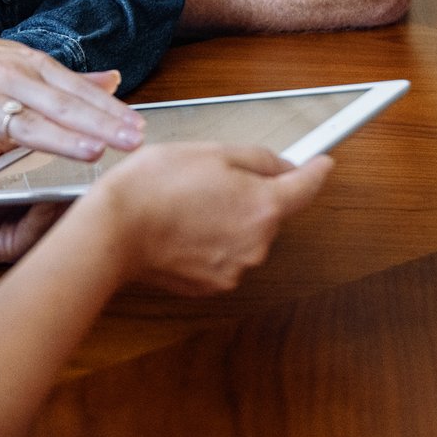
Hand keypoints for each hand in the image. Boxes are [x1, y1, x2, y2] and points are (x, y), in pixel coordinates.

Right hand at [0, 25, 144, 192]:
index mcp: (31, 65)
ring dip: (59, 139)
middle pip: (61, 106)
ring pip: (25, 123)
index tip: (140, 127)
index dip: (110, 109)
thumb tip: (113, 80)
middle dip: (100, 125)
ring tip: (91, 154)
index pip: (78, 90)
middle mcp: (10, 79)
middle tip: (133, 141)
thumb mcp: (21, 59)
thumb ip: (67, 77)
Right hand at [77, 143, 332, 294]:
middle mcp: (257, 243)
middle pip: (269, 211)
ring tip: (187, 203)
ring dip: (226, 218)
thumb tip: (285, 166)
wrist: (113, 230)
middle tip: (210, 178)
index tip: (322, 163)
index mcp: (263, 206)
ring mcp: (235, 268)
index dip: (316, 171)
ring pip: (244, 234)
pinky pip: (223, 255)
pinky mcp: (212, 284)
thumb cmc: (155, 186)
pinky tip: (181, 227)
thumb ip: (258, 160)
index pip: (306, 188)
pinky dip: (209, 241)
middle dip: (249, 194)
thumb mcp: (211, 152)